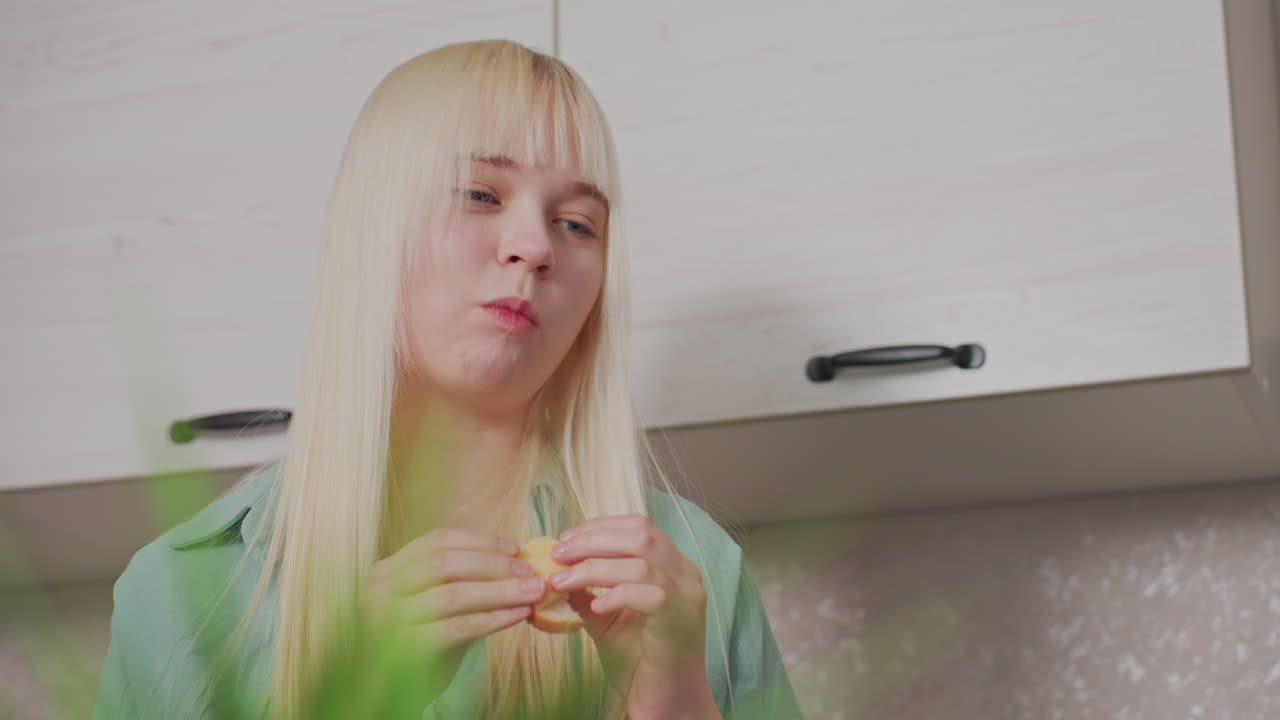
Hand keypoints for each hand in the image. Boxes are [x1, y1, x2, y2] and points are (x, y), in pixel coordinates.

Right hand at [353, 528, 545, 715]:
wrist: (392, 692)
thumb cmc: (421, 641)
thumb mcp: (436, 603)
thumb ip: (464, 580)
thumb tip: (517, 560)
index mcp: (388, 570)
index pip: (437, 541)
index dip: (479, 543)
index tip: (514, 548)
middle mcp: (380, 589)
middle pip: (445, 564)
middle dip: (493, 566)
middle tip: (529, 572)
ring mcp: (387, 619)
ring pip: (453, 595)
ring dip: (500, 591)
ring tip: (532, 592)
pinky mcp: (403, 649)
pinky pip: (456, 627)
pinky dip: (492, 619)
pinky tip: (517, 615)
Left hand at [548, 515, 719, 719]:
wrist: (667, 705)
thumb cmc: (639, 665)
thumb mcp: (606, 622)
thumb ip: (588, 594)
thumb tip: (557, 572)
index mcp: (672, 567)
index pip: (638, 527)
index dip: (599, 526)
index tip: (566, 539)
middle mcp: (686, 575)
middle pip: (640, 535)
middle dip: (593, 540)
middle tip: (559, 555)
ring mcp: (687, 596)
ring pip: (640, 561)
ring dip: (594, 567)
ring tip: (563, 581)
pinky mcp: (680, 620)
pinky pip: (649, 593)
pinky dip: (617, 594)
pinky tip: (596, 606)